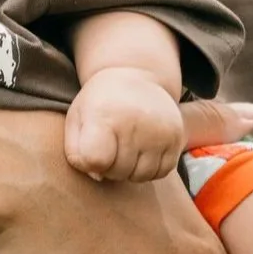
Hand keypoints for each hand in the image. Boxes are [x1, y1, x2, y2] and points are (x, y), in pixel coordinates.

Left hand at [65, 66, 188, 182]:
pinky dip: (150, 169)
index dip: (91, 162)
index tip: (92, 150)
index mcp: (105, 116)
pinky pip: (162, 172)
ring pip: (141, 176)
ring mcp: (159, 131)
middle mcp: (135, 123)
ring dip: (130, 171)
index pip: (96, 160)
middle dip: (110, 168)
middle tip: (110, 148)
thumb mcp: (77, 119)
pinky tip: (143, 153)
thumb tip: (98, 176)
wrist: (136, 77)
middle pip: (118, 171)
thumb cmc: (100, 104)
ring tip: (126, 151)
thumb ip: (76, 153)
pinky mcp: (176, 137)